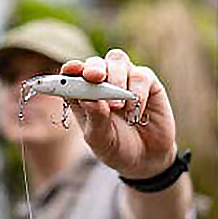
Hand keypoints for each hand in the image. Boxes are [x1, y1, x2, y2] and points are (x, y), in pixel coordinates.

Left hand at [62, 49, 176, 178]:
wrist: (146, 158)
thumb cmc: (116, 147)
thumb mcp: (100, 140)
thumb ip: (95, 119)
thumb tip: (89, 99)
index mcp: (83, 94)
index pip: (72, 75)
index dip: (70, 69)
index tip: (71, 70)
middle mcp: (103, 82)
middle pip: (95, 62)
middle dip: (93, 67)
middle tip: (94, 78)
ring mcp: (125, 79)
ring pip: (117, 60)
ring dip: (115, 79)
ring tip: (118, 106)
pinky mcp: (147, 82)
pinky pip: (141, 75)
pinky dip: (137, 92)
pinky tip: (135, 112)